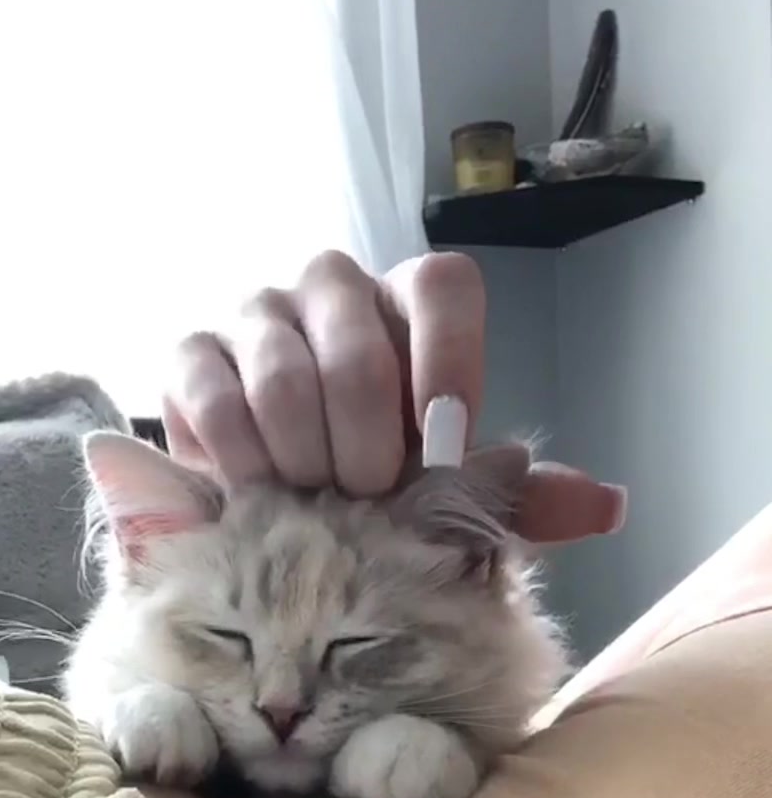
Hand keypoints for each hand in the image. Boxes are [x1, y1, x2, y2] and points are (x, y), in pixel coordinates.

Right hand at [161, 249, 625, 544]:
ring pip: (280, 367)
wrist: (272, 511)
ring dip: (303, 452)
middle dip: (367, 434)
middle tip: (369, 495)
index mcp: (409, 307)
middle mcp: (332, 291)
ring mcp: (256, 316)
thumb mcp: (450, 498)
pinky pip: (208, 387)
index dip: (449, 356)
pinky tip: (255, 494)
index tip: (446, 441)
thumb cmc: (374, 490)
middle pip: (355, 335)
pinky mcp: (192, 357)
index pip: (441, 286)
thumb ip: (516, 499)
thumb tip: (606, 508)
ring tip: (314, 505)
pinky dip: (236, 451)